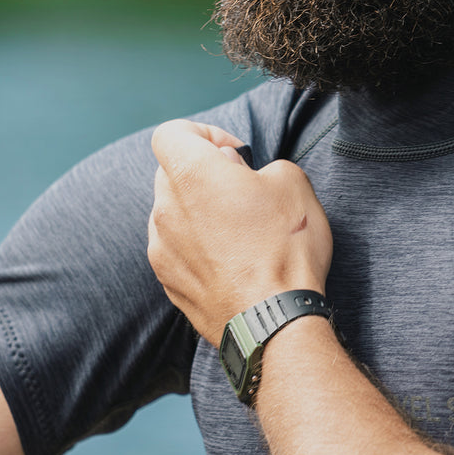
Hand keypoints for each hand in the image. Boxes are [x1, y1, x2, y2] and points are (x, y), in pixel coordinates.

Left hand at [147, 119, 332, 343]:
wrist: (275, 321)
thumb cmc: (285, 246)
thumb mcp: (292, 181)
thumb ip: (258, 163)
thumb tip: (237, 173)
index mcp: (191, 173)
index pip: (171, 132)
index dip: (204, 133)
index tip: (234, 155)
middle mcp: (165, 208)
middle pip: (172, 171)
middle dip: (204, 174)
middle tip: (243, 192)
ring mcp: (161, 248)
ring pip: (173, 212)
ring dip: (199, 211)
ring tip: (240, 231)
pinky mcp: (167, 282)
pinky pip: (176, 248)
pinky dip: (197, 246)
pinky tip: (233, 261)